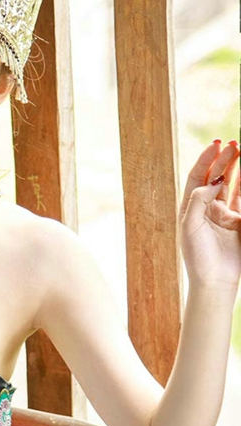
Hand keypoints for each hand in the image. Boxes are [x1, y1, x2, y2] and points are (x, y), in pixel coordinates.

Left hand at [179, 140, 240, 289]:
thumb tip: (211, 182)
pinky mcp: (238, 222)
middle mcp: (206, 208)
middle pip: (215, 177)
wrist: (215, 281)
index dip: (206, 160)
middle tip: (233, 144)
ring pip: (230, 185)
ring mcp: (222, 215)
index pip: (197, 177)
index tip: (215, 145)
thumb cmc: (197, 256)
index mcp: (190, 208)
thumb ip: (198, 201)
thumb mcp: (190, 226)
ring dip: (236, 168)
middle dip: (224, 160)